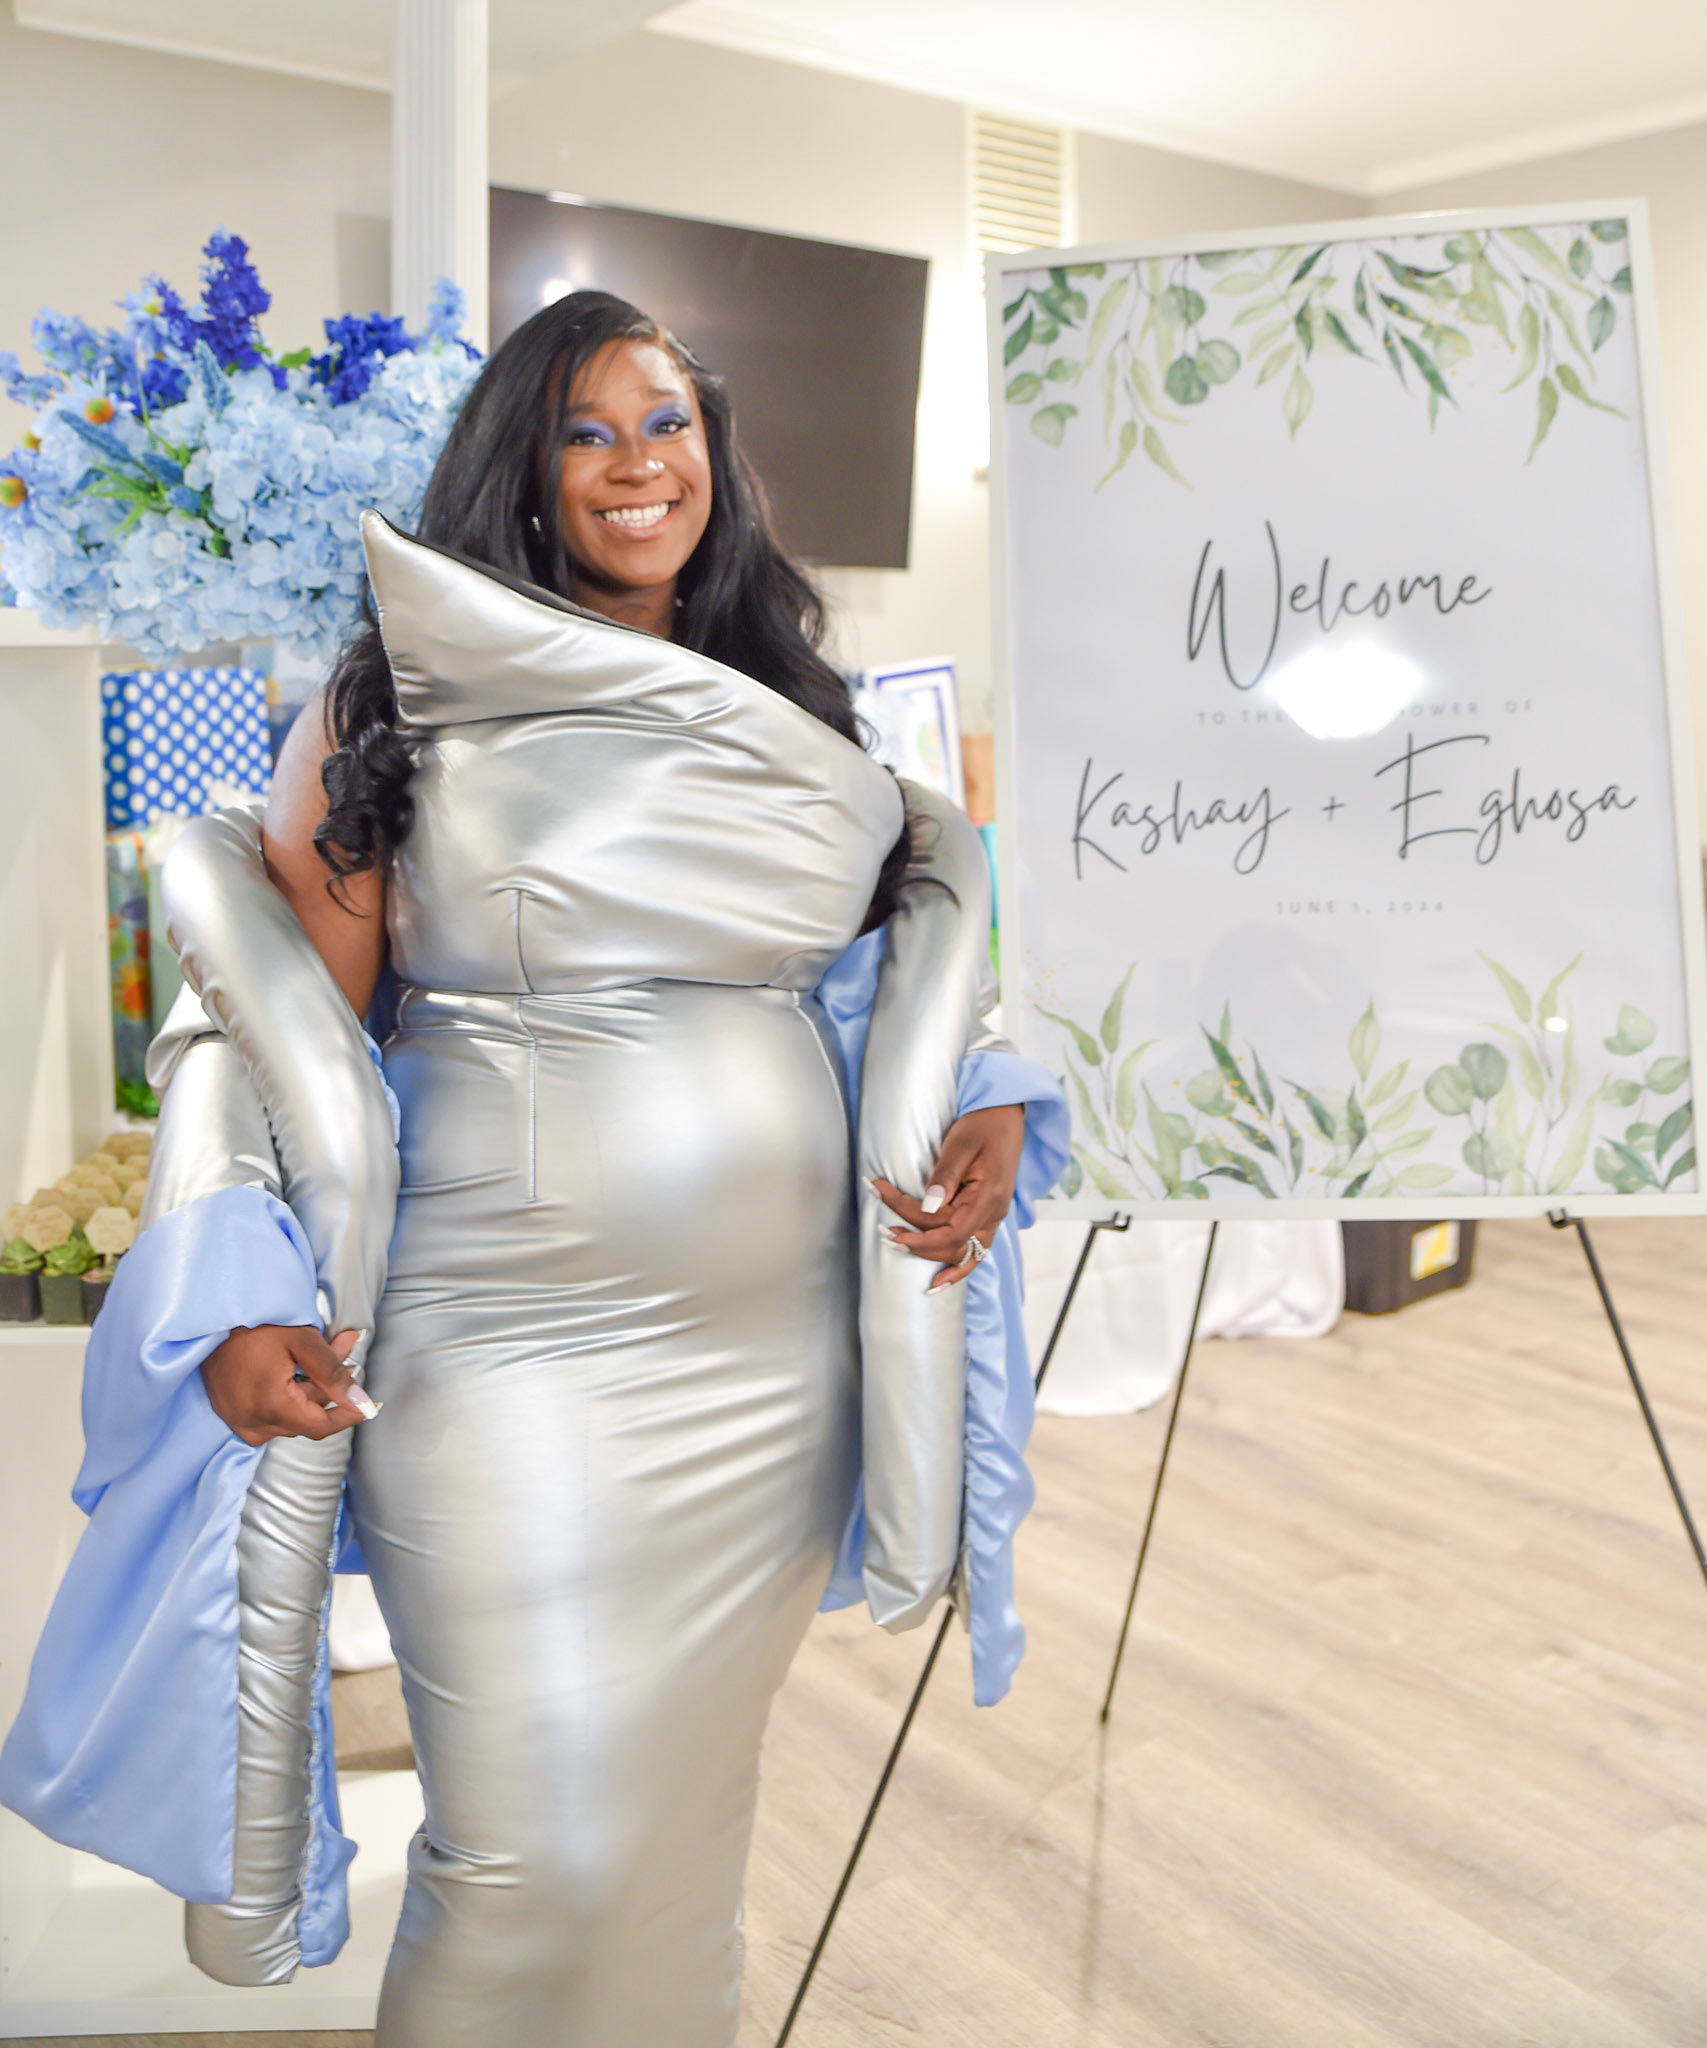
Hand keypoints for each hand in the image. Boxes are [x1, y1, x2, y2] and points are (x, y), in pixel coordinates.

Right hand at [200, 1324, 376, 1444]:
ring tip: (315, 1354)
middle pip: (306, 1418)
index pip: (320, 1427)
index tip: (367, 1405)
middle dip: (327, 1387)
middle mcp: (251, 1422)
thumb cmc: (255, 1324)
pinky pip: (268, 1417)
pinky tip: (289, 1370)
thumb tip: (360, 1400)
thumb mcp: (302, 1340)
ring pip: (289, 1417)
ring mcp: (237, 1420)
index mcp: (271, 1406)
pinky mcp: (229, 1414)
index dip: (347, 1416)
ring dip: (307, 1390)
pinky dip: (285, 1398)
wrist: (210, 1317)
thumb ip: (333, 1372)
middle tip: (341, 1346)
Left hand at [872, 1103, 1025, 1290]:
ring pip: (964, 1253)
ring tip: (899, 1245)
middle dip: (918, 1242)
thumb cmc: (982, 1125)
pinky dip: (958, 1268)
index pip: (951, 1232)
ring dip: (931, 1254)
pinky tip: (940, 1282)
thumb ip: (945, 1176)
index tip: (890, 1225)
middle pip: (953, 1244)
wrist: (1005, 1115)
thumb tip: (927, 1207)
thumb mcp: (960, 1144)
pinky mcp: (987, 1215)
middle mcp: (994, 1213)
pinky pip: (974, 1250)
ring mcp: (993, 1217)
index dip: (919, 1235)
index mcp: (989, 1197)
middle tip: (886, 1233)